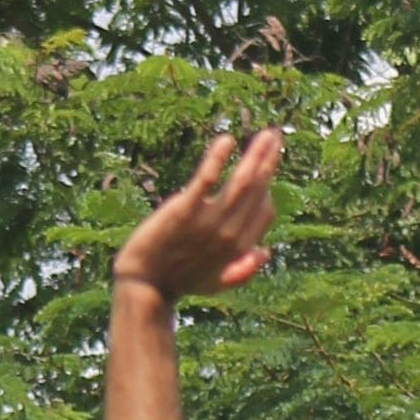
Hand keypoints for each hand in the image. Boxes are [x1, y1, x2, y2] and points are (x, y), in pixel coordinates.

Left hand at [114, 130, 282, 302]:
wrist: (144, 285)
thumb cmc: (178, 282)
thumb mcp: (216, 283)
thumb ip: (243, 270)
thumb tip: (266, 252)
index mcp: (238, 248)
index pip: (265, 210)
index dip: (266, 189)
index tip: (262, 168)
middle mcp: (229, 233)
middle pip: (257, 190)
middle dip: (268, 160)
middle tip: (275, 135)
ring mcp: (207, 221)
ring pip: (241, 182)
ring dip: (255, 155)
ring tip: (266, 134)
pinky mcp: (184, 210)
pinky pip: (206, 180)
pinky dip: (217, 159)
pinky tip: (226, 140)